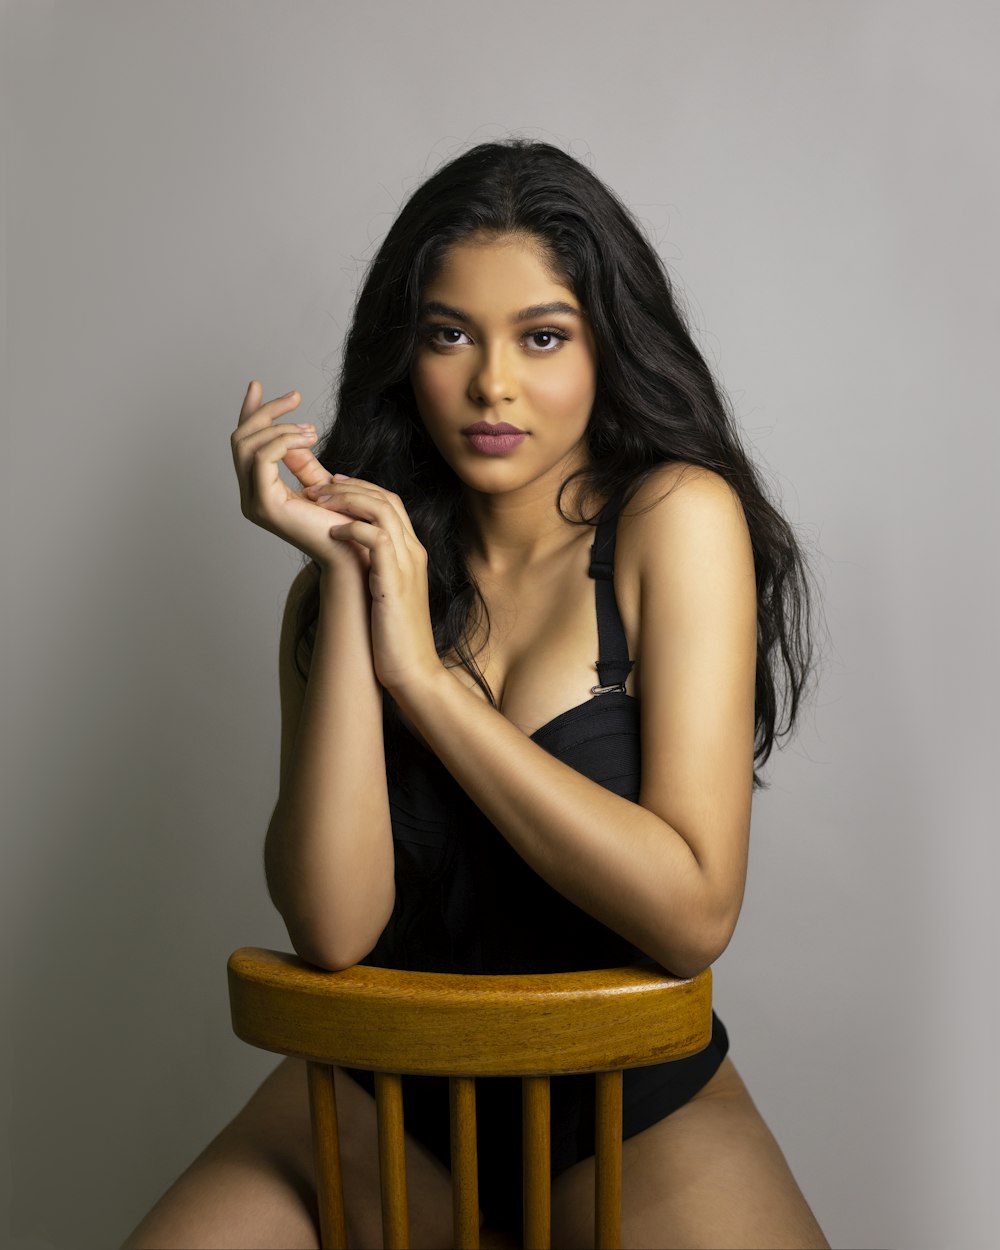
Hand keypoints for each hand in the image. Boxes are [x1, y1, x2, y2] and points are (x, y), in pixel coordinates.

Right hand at [230, 380, 369, 575]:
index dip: (249, 413)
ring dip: (280, 428)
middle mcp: (249, 497)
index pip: (244, 444)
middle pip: (240, 439)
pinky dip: (282, 441)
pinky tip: (308, 439)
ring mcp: (253, 503)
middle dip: (266, 412)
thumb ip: (300, 457)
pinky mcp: (265, 505)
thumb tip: (291, 430)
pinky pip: (262, 458)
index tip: (257, 385)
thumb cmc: (341, 521)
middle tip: (296, 398)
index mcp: (259, 491)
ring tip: (312, 430)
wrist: (352, 551)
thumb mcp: (318, 480)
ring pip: (247, 444)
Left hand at [302, 476, 442, 693]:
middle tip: (316, 485)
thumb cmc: (393, 638)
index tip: (330, 484)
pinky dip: (352, 529)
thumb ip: (371, 570)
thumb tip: (345, 557)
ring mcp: (406, 566)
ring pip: (382, 510)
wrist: (414, 672)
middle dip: (349, 486)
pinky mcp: (395, 582)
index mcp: (410, 552)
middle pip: (386, 498)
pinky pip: (376, 539)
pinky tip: (332, 532)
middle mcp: (413, 552)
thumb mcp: (382, 593)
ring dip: (346, 500)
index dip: (359, 488)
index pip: (390, 502)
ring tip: (317, 501)